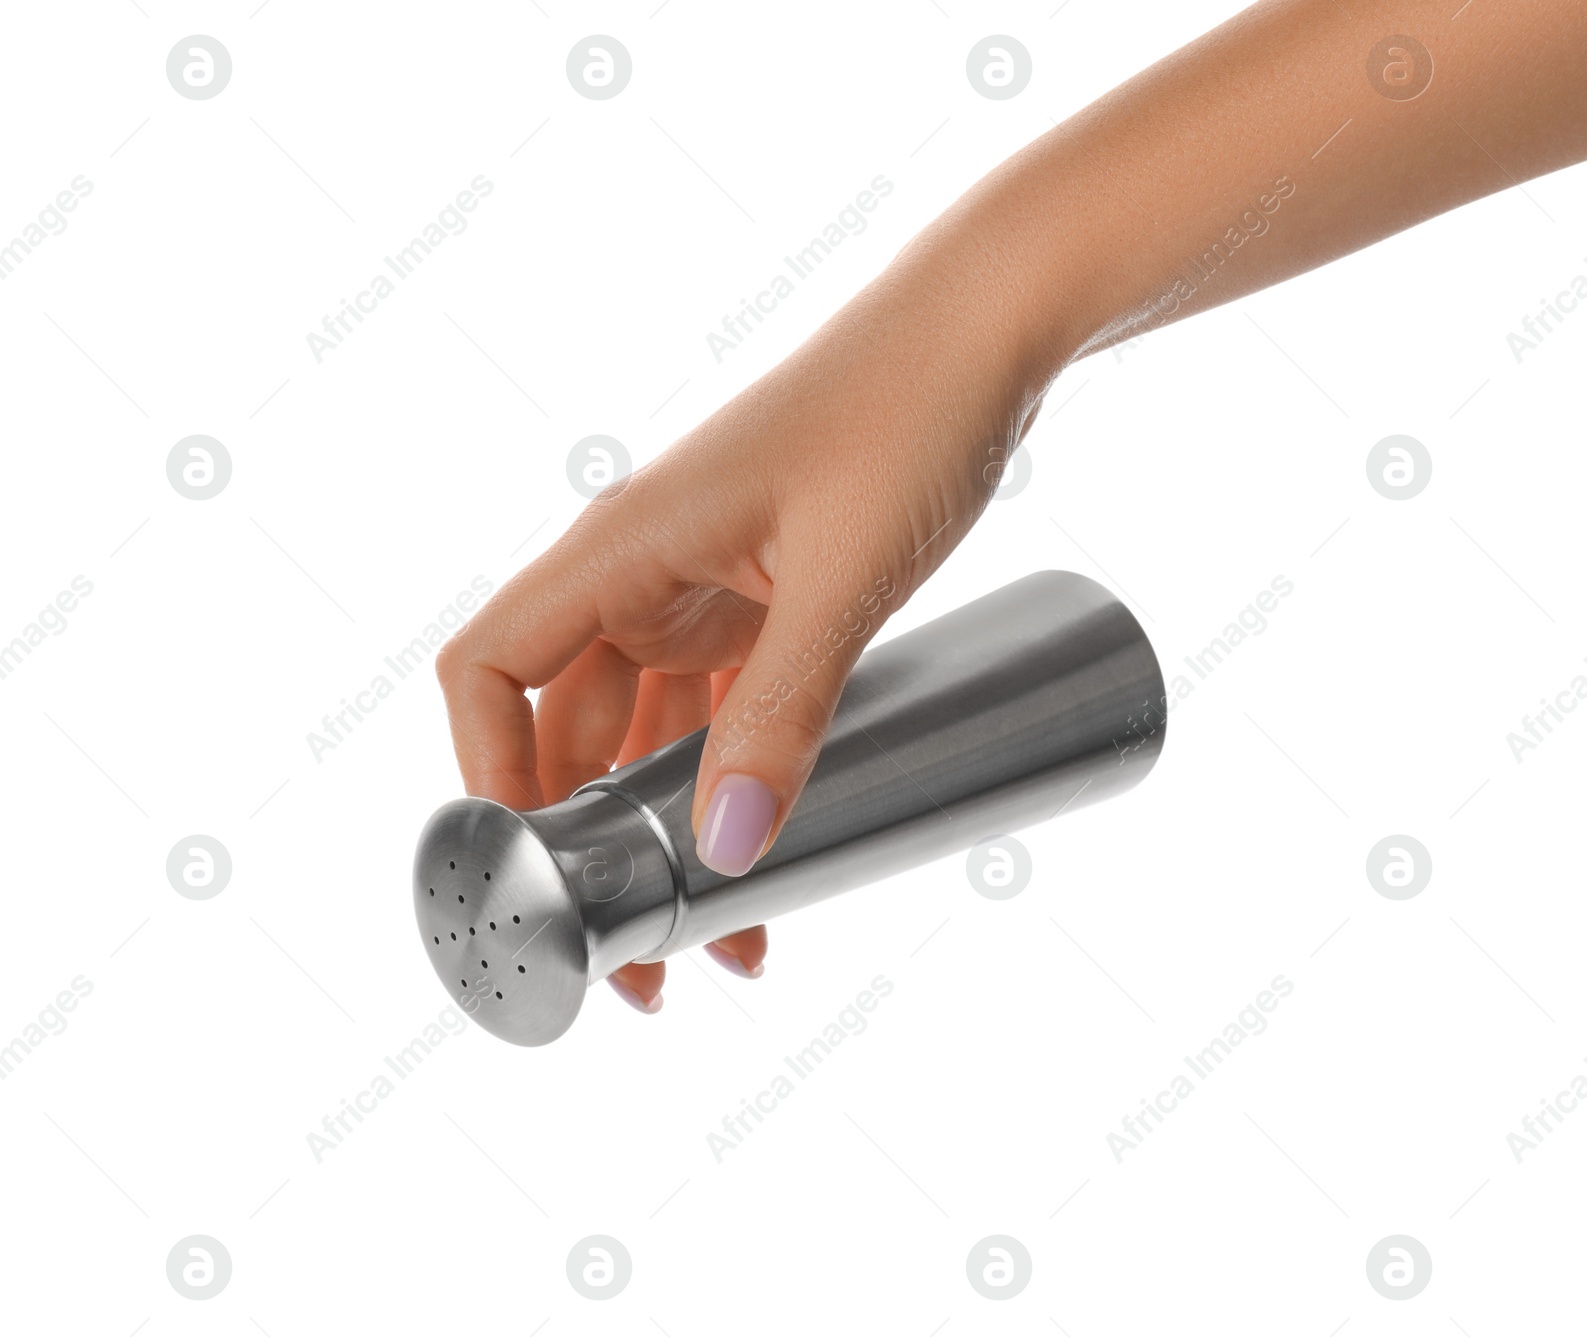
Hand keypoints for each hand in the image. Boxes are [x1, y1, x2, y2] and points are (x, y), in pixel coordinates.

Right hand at [435, 234, 1035, 1012]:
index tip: (534, 870)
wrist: (987, 331)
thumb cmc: (908, 415)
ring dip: (668, 829)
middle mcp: (645, 570)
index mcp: (626, 545)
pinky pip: (718, 710)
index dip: (487, 772)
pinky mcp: (761, 600)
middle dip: (596, 844)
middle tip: (643, 956)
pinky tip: (763, 849)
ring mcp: (703, 587)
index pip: (492, 666)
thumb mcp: (847, 578)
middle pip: (569, 726)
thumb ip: (788, 712)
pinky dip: (728, 782)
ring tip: (720, 939)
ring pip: (648, 731)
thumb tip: (733, 852)